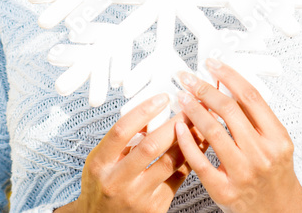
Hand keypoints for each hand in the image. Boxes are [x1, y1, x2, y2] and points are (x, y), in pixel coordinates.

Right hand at [57, 93, 204, 212]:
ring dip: (188, 140)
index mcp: (101, 164)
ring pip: (170, 163)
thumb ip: (123, 139)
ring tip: (200, 123)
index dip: (143, 111)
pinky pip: (178, 178)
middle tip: (190, 108)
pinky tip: (199, 145)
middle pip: (150, 146)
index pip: (122, 131)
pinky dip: (190, 158)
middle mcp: (118, 181)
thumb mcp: (102, 159)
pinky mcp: (155, 207)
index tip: (163, 98)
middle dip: (174, 124)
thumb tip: (152, 115)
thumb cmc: (102, 184)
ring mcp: (138, 196)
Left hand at [173, 59, 301, 212]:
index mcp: (277, 137)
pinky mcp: (224, 190)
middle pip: (229, 110)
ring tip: (181, 97)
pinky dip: (186, 141)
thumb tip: (228, 86)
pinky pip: (200, 161)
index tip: (212, 64)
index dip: (229, 76)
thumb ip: (256, 117)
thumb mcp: (276, 142)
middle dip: (204, 89)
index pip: (251, 97)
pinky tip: (179, 127)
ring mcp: (243, 173)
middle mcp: (262, 154)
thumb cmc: (275, 174)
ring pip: (213, 132)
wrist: (280, 211)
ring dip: (193, 110)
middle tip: (188, 79)